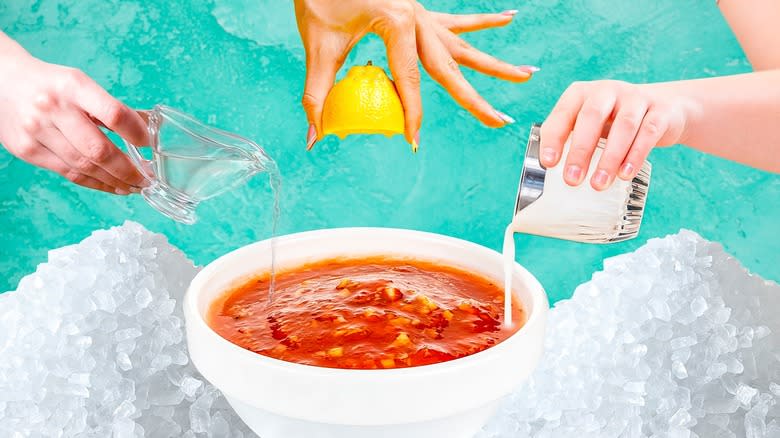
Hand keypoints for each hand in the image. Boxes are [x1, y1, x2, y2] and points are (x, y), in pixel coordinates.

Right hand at [0, 52, 148, 194]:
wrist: (2, 81)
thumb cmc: (53, 85)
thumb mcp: (83, 84)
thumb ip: (113, 108)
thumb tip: (150, 130)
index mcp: (73, 86)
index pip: (113, 114)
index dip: (137, 134)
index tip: (152, 146)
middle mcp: (52, 108)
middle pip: (98, 149)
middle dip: (128, 170)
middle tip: (148, 179)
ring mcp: (36, 131)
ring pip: (83, 167)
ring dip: (114, 181)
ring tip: (134, 186)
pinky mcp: (26, 151)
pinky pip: (68, 174)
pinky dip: (95, 183)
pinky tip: (112, 186)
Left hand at [295, 0, 537, 148]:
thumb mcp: (318, 43)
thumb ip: (317, 91)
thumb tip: (315, 133)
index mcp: (397, 23)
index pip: (410, 79)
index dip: (411, 113)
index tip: (413, 140)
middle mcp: (417, 17)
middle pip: (452, 66)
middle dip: (476, 98)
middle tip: (500, 121)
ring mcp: (422, 12)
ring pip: (464, 44)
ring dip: (495, 63)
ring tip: (528, 74)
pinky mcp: (419, 10)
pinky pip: (456, 20)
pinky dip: (482, 21)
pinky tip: (510, 17)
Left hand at [540, 80, 691, 189]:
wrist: (664, 109)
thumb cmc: (614, 121)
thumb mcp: (590, 124)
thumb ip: (572, 140)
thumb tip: (551, 172)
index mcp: (583, 93)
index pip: (564, 113)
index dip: (554, 137)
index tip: (549, 163)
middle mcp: (608, 91)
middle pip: (592, 116)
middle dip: (580, 150)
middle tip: (572, 179)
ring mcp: (636, 98)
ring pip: (623, 126)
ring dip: (609, 158)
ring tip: (598, 184)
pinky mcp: (660, 112)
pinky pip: (648, 132)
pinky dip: (635, 155)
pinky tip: (625, 174)